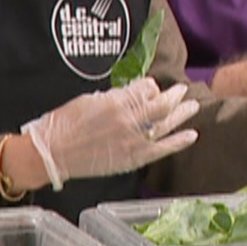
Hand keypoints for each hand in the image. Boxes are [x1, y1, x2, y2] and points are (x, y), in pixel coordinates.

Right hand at [21, 79, 199, 190]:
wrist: (52, 154)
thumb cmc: (64, 124)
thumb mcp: (89, 100)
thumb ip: (115, 96)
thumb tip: (132, 93)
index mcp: (117, 102)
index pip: (146, 88)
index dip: (151, 86)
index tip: (151, 88)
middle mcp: (129, 120)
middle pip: (161, 104)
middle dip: (174, 95)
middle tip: (183, 90)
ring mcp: (133, 141)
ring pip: (166, 124)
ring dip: (182, 114)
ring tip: (193, 105)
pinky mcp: (133, 159)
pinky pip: (162, 149)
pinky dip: (178, 142)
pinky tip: (192, 135)